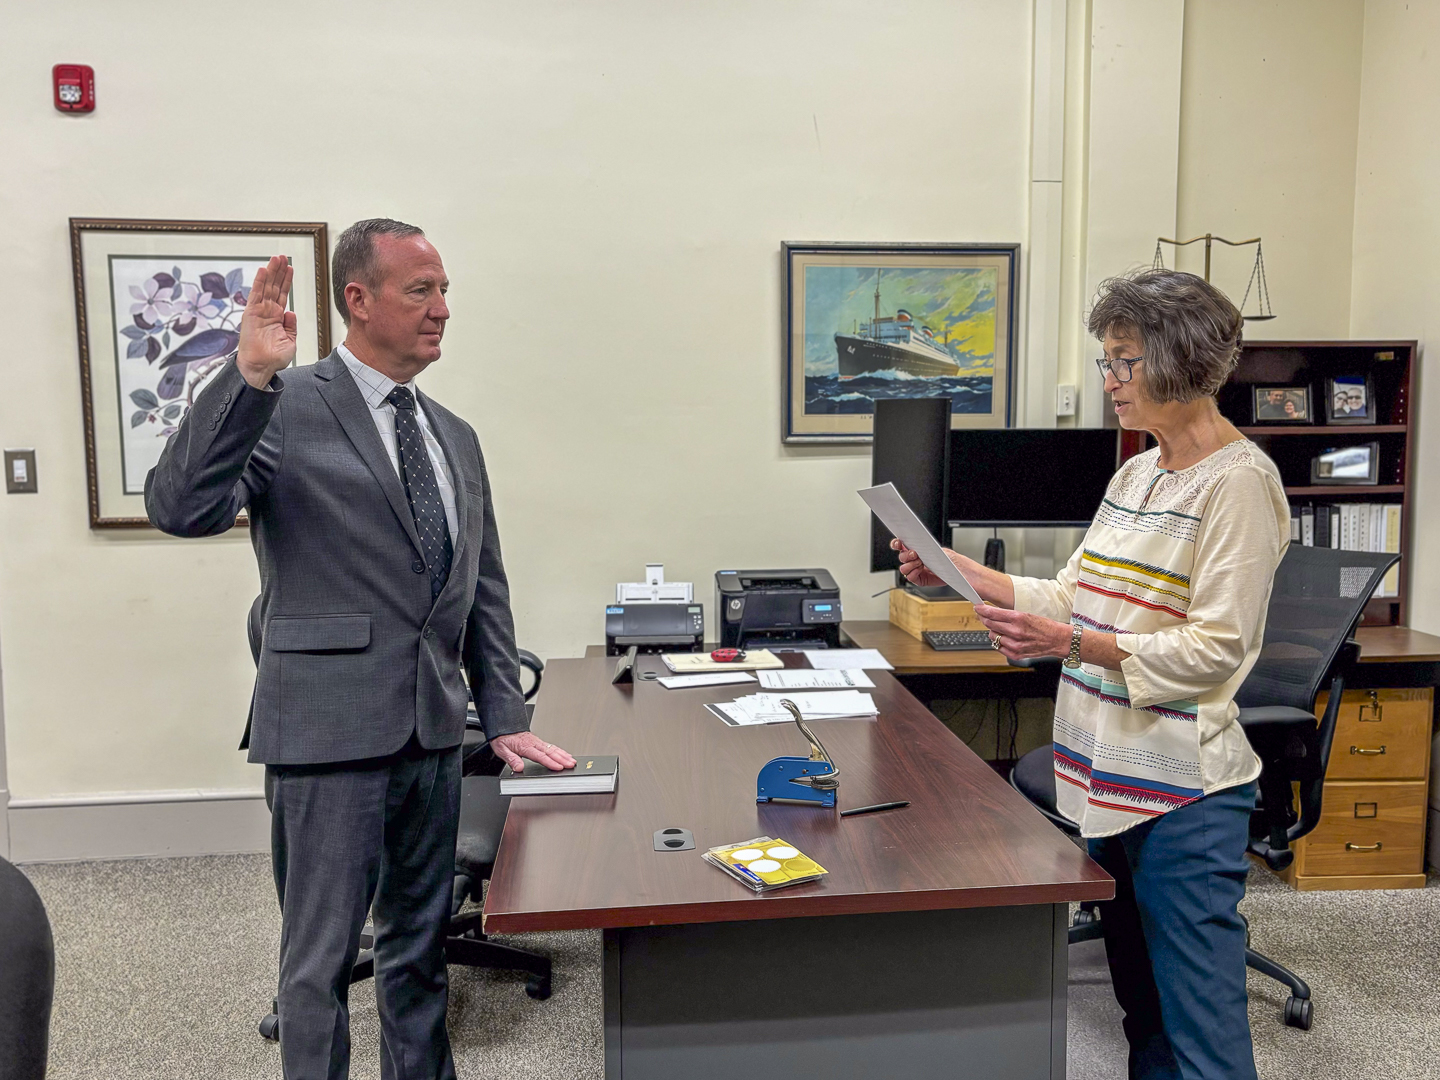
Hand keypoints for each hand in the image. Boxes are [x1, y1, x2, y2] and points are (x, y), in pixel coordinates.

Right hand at [236, 254, 296, 388]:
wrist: (261, 367)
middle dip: (278, 271)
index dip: (286, 281)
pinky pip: (256, 294)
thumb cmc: (272, 358)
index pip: (282, 294)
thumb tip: (291, 312)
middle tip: (282, 257)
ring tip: (276, 258)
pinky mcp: (251, 314)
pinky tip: (263, 270)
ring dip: (271, 272)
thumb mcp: (290, 341)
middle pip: (274, 286)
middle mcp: (267, 311)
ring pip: (265, 287)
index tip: (290, 268)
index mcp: (276, 317)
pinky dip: (259, 282)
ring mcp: (258, 311)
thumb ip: (291, 326)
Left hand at [489, 731, 576, 772]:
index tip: (559, 767)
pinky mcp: (538, 741)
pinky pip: (551, 745)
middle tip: (571, 764)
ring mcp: (537, 741)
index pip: (540, 756)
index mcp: (525, 746)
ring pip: (553, 748)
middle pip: (550, 752)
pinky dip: (560, 750)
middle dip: (562, 759)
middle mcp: (533, 743)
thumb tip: (519, 768)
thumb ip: (511, 759)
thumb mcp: (502, 750)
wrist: (501, 725)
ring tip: (572, 760)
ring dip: (563, 755)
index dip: (550, 762)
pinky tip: (564, 754)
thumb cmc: (502, 737)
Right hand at [889, 538, 954, 587]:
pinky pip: (910, 577)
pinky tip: (921, 570)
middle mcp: (912, 560)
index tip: (898, 543)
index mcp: (915, 549)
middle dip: (906, 555)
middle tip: (915, 554)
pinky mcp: (918, 579)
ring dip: (911, 565)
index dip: (896, 544)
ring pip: (903, 568)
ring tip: (921, 563)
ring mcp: (914, 570)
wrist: (955, 570)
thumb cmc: (948, 558)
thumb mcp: (939, 549)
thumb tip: (919, 546)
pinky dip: (914, 573)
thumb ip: (928, 547)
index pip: (900, 546)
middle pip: (901, 557)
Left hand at [971, 604, 1070, 663]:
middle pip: (990, 624)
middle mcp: (1016, 632)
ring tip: (1002, 629)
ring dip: (994, 631)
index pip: (993, 613)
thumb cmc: (1045, 626)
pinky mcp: (1016, 654)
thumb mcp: (1027, 614)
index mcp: (1019, 618)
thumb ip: (1008, 615)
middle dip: (985, 619)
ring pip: (993, 636)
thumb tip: (992, 614)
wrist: (1058, 640)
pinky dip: (999, 642)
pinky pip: (998, 647)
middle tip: (984, 616)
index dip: (982, 610)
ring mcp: (1015, 644)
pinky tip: (1005, 638)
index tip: (978, 608)